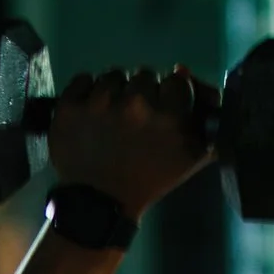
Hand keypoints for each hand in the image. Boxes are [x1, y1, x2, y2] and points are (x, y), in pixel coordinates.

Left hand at [46, 66, 216, 217]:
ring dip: (115, 90)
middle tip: (136, 112)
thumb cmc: (150, 180)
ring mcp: (99, 103)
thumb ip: (202, 118)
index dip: (170, 92)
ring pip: (113, 75)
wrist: (101, 201)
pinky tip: (91, 109)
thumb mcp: (190, 158)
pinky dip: (87, 91)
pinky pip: (82, 79)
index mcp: (169, 118)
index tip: (163, 105)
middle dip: (143, 91)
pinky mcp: (70, 105)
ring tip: (112, 111)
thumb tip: (185, 71)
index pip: (176, 80)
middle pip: (144, 74)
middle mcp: (136, 104)